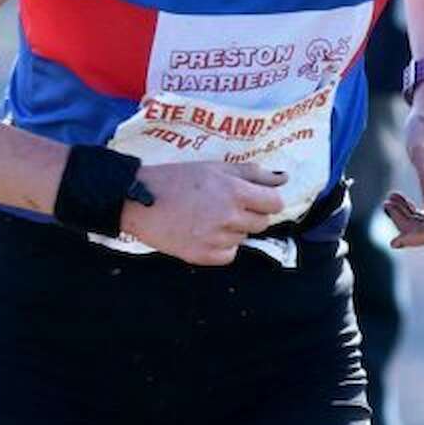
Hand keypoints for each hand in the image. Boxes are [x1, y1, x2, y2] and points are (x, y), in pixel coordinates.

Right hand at [120, 160, 286, 264]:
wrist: (139, 201)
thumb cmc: (177, 179)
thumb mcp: (215, 167)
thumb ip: (252, 174)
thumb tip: (283, 178)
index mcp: (235, 191)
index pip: (274, 203)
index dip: (266, 200)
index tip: (255, 198)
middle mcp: (229, 217)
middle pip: (262, 223)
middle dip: (250, 214)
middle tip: (227, 206)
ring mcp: (217, 239)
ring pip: (243, 237)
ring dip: (233, 229)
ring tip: (208, 217)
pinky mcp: (204, 256)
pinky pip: (229, 254)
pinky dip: (221, 246)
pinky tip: (204, 233)